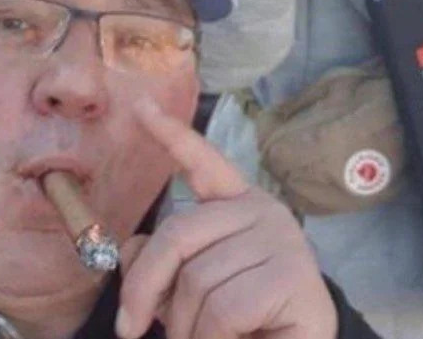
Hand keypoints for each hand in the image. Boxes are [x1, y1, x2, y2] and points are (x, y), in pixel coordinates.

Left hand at [118, 97, 336, 338]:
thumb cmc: (243, 321)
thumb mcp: (191, 288)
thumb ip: (162, 262)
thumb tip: (131, 253)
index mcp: (235, 204)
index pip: (203, 160)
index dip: (171, 134)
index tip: (141, 106)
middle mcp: (260, 209)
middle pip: (178, 234)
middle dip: (144, 287)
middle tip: (129, 328)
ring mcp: (280, 236)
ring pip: (197, 280)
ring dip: (184, 328)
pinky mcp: (293, 273)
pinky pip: (223, 309)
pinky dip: (210, 338)